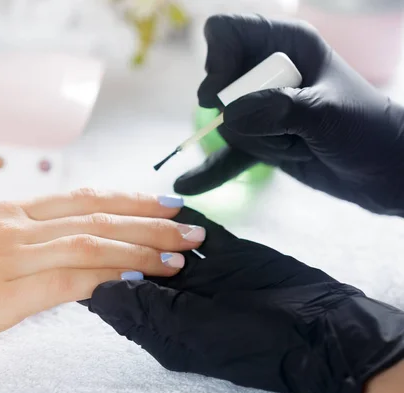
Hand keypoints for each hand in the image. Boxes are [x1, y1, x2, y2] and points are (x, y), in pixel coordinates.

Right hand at [0, 190, 204, 349]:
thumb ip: (20, 244)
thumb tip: (61, 253)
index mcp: (10, 211)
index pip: (83, 199)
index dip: (129, 201)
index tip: (163, 205)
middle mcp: (17, 224)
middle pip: (98, 215)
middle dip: (150, 221)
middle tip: (191, 225)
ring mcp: (10, 254)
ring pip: (91, 243)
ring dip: (141, 248)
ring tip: (180, 255)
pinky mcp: (2, 291)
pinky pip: (66, 280)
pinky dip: (106, 277)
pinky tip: (137, 279)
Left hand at [88, 207, 403, 392]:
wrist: (320, 332)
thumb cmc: (252, 344)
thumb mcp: (185, 335)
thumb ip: (140, 313)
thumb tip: (93, 293)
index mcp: (157, 316)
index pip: (116, 282)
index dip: (102, 259)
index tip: (88, 238)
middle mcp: (175, 292)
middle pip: (136, 254)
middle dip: (126, 234)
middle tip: (117, 215)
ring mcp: (201, 269)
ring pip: (164, 237)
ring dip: (154, 220)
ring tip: (143, 206)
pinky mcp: (228, 251)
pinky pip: (201, 227)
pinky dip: (187, 216)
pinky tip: (175, 202)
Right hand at [175, 14, 403, 215]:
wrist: (383, 172)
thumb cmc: (367, 131)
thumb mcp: (327, 113)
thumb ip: (278, 110)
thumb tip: (229, 119)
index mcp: (286, 44)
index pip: (227, 32)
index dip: (218, 58)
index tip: (225, 90)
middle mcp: (268, 71)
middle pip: (220, 84)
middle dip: (240, 113)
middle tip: (275, 124)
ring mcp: (261, 107)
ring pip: (226, 124)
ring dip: (256, 143)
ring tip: (296, 144)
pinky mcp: (260, 140)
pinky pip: (224, 155)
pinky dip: (208, 170)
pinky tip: (186, 184)